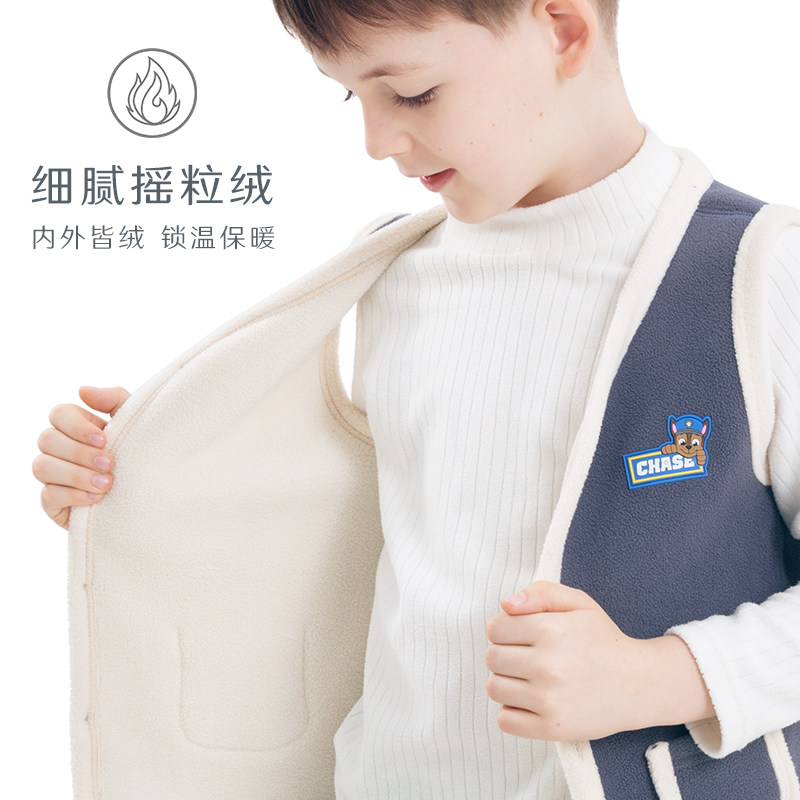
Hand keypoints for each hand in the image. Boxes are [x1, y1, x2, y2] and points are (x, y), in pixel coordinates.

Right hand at [32, 386, 129, 528]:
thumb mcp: (134, 421)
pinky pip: (47, 496)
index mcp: (76, 425)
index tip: (104, 439)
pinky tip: (96, 498)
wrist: (153, 491)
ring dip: (75, 475)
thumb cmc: (140, 451)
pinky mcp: (53, 502)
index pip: (58, 414)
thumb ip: (112, 399)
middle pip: (46, 439)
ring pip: (41, 466)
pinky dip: (73, 496)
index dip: (77, 426)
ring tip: (106, 483)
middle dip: (79, 453)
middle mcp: (58, 447)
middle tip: (109, 463)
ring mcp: (52, 475)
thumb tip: (82, 390)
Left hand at [485, 581, 714, 740]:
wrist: (640, 684)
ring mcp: (549, 700)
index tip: (522, 634)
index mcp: (551, 630)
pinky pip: (505, 720)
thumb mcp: (578, 603)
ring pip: (494, 688)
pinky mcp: (552, 728)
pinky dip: (512, 711)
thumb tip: (506, 605)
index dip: (505, 628)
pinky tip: (531, 701)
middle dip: (504, 654)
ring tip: (529, 678)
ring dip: (506, 681)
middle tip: (527, 656)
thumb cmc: (603, 639)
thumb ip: (540, 593)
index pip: (495, 628)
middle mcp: (548, 665)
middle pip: (492, 658)